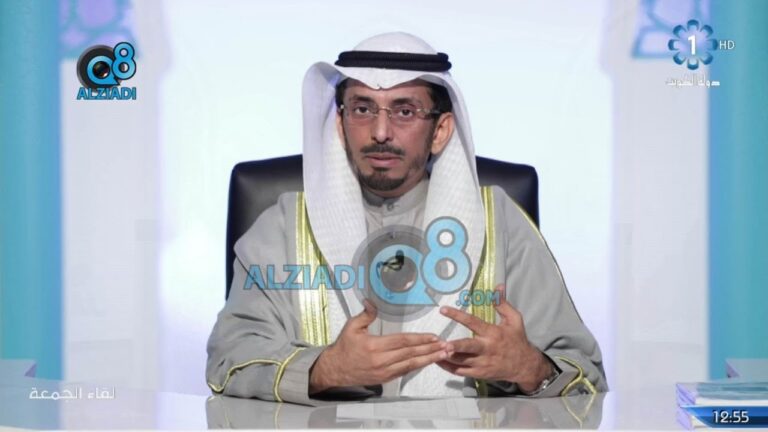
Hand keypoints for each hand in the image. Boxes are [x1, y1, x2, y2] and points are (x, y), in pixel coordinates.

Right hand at [309, 300, 446, 393]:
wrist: (335, 370)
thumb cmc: (344, 347)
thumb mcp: (351, 327)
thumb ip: (365, 314)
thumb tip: (371, 301)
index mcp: (373, 346)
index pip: (402, 341)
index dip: (419, 339)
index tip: (433, 336)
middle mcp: (380, 360)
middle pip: (410, 354)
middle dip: (430, 349)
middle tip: (446, 346)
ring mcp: (383, 372)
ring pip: (410, 365)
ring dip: (429, 359)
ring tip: (444, 354)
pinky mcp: (385, 379)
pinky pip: (405, 371)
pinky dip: (418, 366)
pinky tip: (429, 361)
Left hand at [437, 284, 552, 392]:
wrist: (525, 365)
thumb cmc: (517, 340)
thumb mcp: (514, 319)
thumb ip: (502, 303)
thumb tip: (497, 286)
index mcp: (492, 333)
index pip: (473, 322)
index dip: (457, 315)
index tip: (443, 309)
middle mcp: (487, 349)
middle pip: (468, 347)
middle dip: (455, 346)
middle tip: (442, 344)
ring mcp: (483, 363)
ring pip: (462, 361)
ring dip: (447, 356)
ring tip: (433, 349)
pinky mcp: (480, 374)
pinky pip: (461, 372)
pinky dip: (449, 367)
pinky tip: (438, 360)